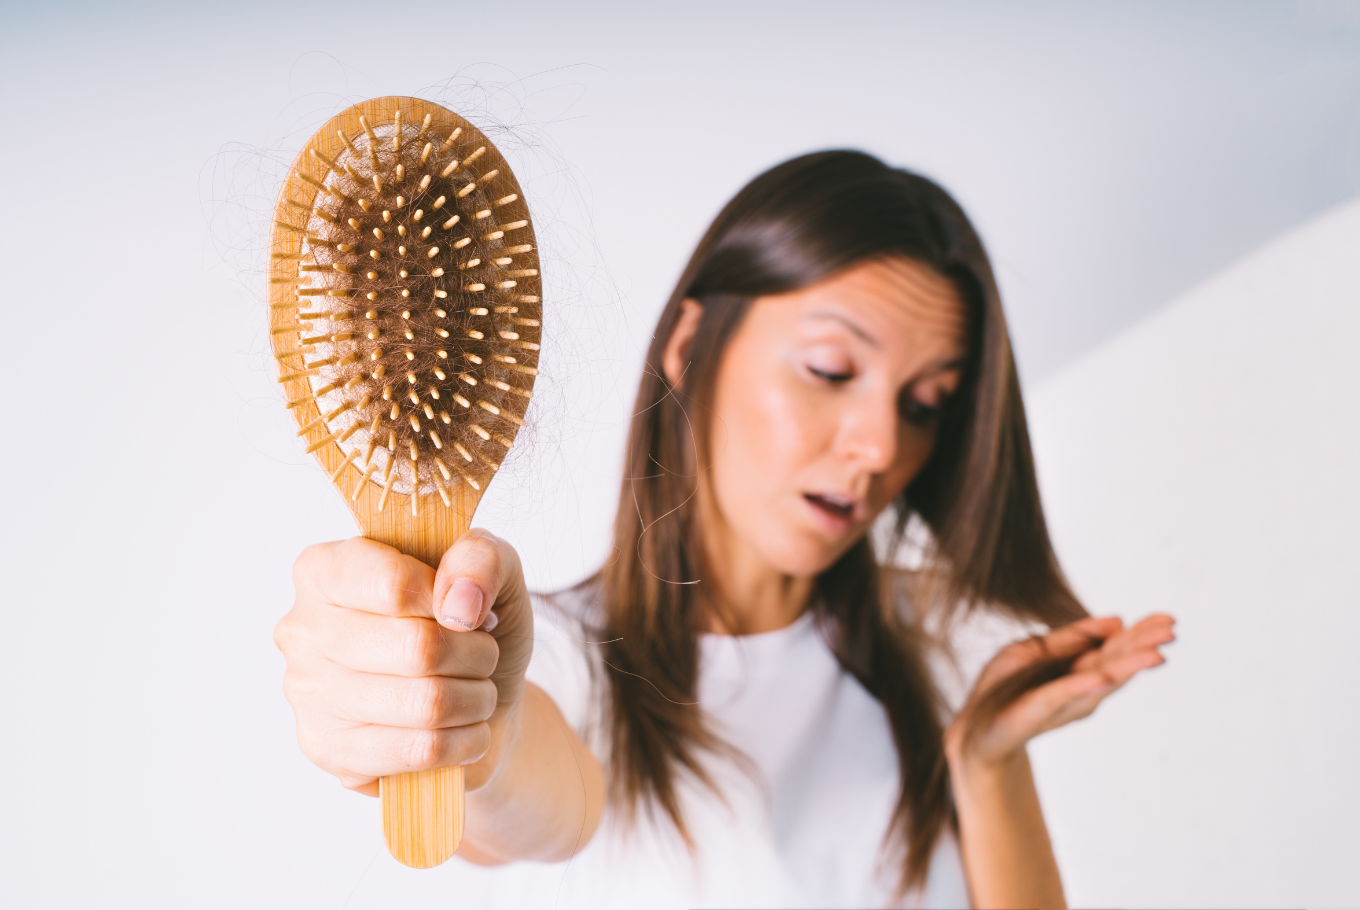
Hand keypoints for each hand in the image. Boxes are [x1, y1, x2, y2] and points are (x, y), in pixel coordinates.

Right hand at [273, 530, 534, 794]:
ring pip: (426, 703)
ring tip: (476, 691)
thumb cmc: (473, 626)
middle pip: (417, 647)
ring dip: (476, 699)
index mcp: (325, 569)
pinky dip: (467, 739)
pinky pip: (423, 750)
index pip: (393, 583)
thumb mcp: (492, 569)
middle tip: (483, 653)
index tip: (467, 610)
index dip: (449, 599)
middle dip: (476, 654)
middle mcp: (302, 629)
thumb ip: (481, 558)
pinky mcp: (329, 752)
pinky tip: (464, 728)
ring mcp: (308, 695)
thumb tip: (458, 603)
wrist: (482, 700)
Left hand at [945, 613, 1175, 770]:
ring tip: (1155, 655)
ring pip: (1098, 681)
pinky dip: (1080, 686)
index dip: (1141, 634)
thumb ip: (1072, 638)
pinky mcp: (1033, 713)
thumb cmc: (1005, 689)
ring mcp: (1060, 704)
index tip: (1168, 619)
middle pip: (1115, 663)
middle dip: (1143, 647)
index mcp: (1078, 670)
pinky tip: (1101, 677)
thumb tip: (1117, 620)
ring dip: (1126, 667)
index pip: (1116, 648)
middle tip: (1171, 632)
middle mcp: (1077, 689)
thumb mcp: (1034, 650)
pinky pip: (1058, 696)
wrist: (974, 730)